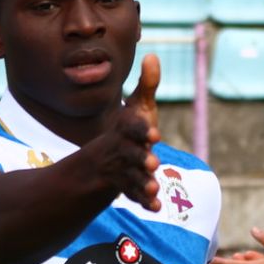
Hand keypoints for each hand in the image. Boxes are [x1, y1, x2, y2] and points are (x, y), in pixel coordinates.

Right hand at [91, 54, 160, 210]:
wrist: (107, 157)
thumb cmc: (130, 128)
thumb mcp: (139, 107)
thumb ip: (148, 86)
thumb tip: (153, 56)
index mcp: (127, 129)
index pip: (133, 127)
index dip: (142, 130)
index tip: (155, 134)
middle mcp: (123, 149)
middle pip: (131, 154)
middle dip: (141, 158)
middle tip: (153, 163)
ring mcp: (124, 169)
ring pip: (132, 177)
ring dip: (143, 183)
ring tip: (154, 188)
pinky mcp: (127, 186)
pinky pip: (134, 195)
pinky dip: (144, 201)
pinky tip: (156, 207)